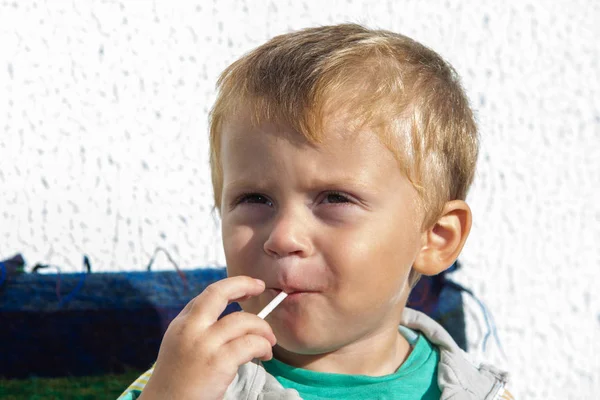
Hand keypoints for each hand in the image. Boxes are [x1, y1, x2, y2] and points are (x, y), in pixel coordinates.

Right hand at [139, 276, 275, 399]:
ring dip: (263, 329)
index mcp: (181, 324)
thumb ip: (198, 328)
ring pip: (244, 321)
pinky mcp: (219, 362)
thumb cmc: (177, 383)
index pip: (208, 294)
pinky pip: (251, 344)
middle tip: (260, 287)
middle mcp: (191, 329)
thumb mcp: (180, 347)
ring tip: (269, 342)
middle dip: (243, 284)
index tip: (248, 287)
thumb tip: (229, 316)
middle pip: (219, 293)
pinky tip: (265, 355)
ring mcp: (204, 344)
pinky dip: (263, 347)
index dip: (232, 286)